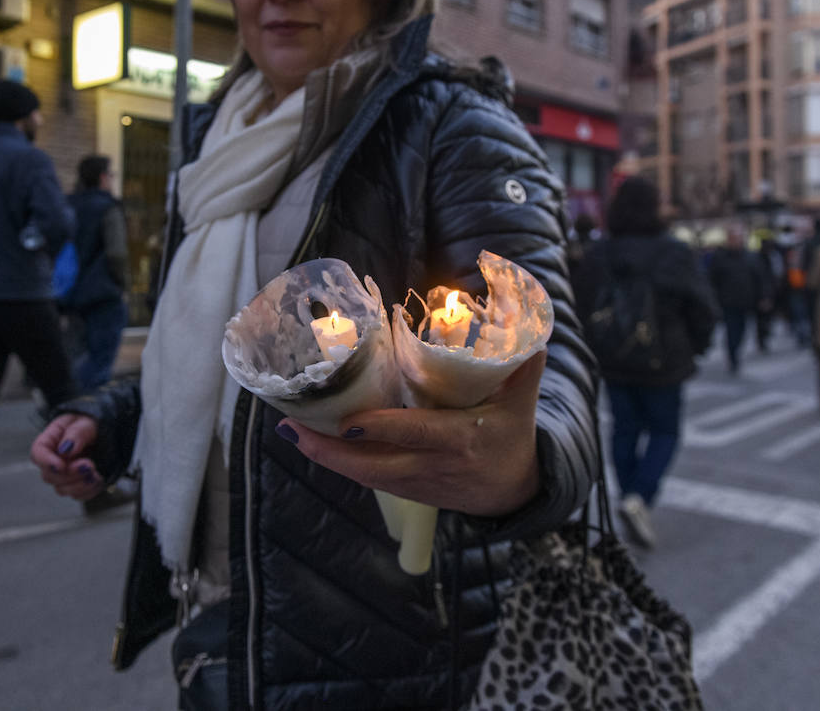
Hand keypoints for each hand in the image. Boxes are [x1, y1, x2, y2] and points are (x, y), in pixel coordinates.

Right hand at [30, 413, 104, 499]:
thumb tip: (66, 449)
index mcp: (50, 440)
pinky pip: (78, 496)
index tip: (61, 466)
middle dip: (69, 474)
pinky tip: (98, 479)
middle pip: (49, 476)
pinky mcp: (77, 485)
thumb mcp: (85, 423)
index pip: (38, 453)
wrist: (106, 434)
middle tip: (89, 465)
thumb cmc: (91, 424)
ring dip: (79, 485)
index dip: (46, 462)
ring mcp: (64, 475)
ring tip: (95, 474)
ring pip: (62, 489)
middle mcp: (54, 460)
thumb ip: (76, 433)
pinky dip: (89, 491)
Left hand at [278, 350, 546, 517]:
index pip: (413, 434)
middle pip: (373, 464)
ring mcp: (416, 482)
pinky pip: (368, 479)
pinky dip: (339, 463)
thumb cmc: (513, 438)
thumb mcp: (521, 402)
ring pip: (363, 475)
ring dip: (325, 456)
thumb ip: (521, 363)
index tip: (347, 420)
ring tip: (291, 432)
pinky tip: (312, 445)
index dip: (379, 429)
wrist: (513, 493)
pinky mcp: (406, 492)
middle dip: (330, 450)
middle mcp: (432, 465)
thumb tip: (528, 325)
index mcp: (459, 439)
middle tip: (292, 428)